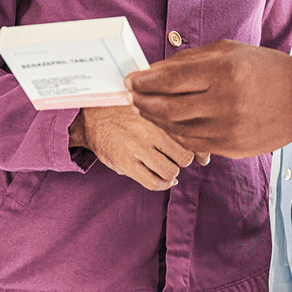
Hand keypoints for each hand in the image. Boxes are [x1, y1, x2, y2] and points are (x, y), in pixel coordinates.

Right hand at [68, 104, 205, 190]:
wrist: (92, 118)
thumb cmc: (124, 113)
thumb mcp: (148, 106)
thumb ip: (169, 120)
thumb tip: (196, 143)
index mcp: (158, 115)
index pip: (190, 134)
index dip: (199, 146)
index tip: (198, 151)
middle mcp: (150, 132)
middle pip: (185, 156)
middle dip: (185, 160)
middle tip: (179, 158)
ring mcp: (137, 149)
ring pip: (171, 171)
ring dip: (172, 172)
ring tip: (168, 166)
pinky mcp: (126, 164)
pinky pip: (153, 182)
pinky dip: (162, 184)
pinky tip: (163, 179)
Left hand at [125, 40, 291, 157]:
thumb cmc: (265, 69)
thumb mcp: (230, 51)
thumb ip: (190, 60)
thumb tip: (153, 70)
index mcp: (224, 72)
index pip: (170, 79)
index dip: (144, 81)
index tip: (130, 81)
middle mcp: (225, 102)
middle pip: (168, 107)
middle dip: (143, 102)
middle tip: (131, 97)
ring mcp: (228, 129)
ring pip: (177, 128)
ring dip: (156, 119)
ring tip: (146, 109)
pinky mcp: (232, 148)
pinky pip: (193, 143)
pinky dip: (175, 133)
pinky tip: (168, 124)